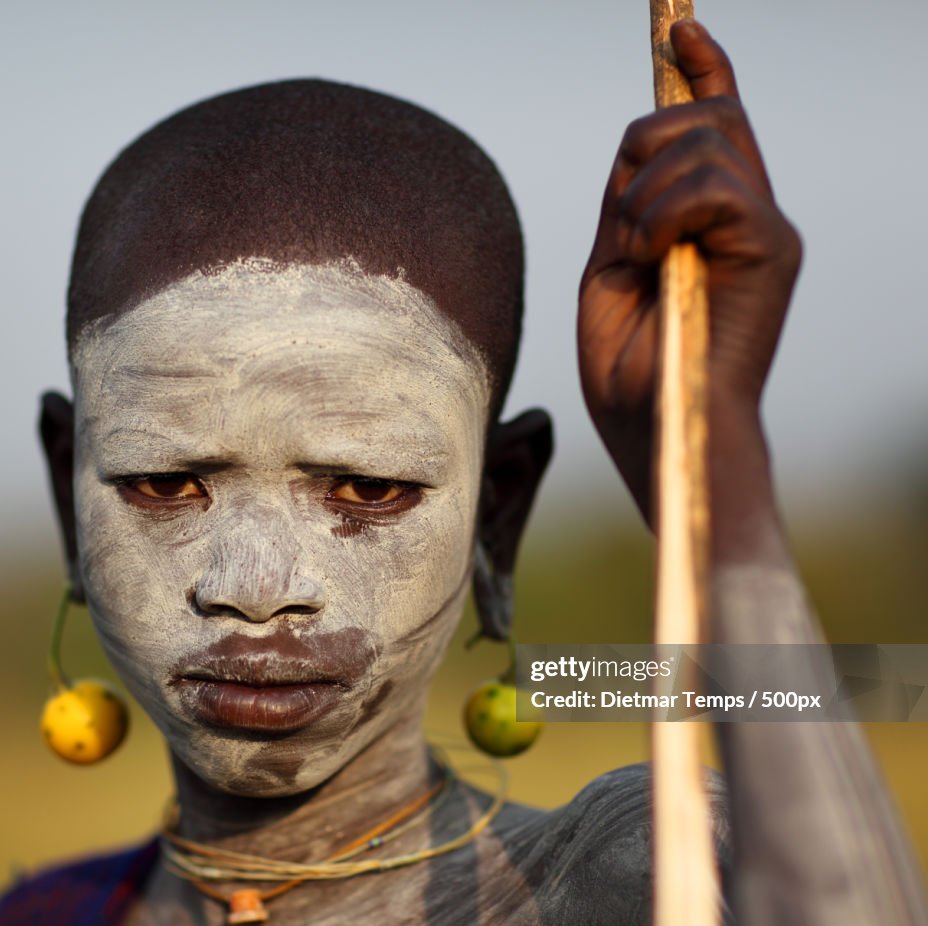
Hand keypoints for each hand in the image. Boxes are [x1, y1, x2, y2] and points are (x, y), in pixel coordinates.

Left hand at [577, 20, 801, 525]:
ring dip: (645, 195)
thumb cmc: (630, 369)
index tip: (683, 30)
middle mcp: (749, 216)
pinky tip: (653, 253)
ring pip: (704, 143)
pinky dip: (665, 210)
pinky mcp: (772, 247)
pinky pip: (715, 184)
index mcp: (711, 223)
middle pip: (700, 119)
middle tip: (624, 228)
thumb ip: (630, 205)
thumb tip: (642, 144)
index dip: (701, 71)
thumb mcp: (612, 269)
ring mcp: (765, 229)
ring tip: (637, 256)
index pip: (715, 126)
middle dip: (643, 147)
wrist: (657, 427)